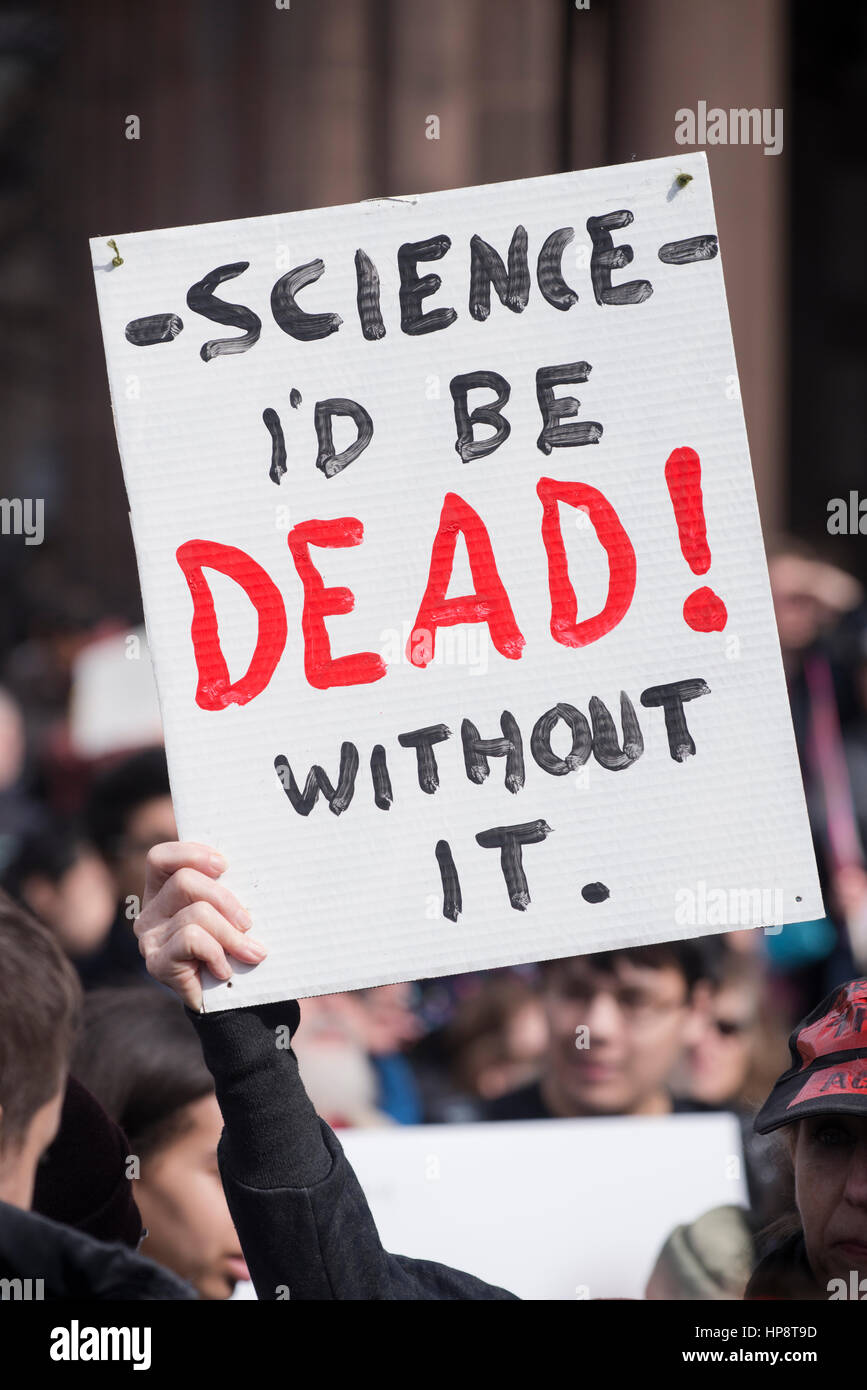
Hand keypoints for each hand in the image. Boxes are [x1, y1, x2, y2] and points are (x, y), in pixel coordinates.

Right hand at [134, 842, 267, 1009]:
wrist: (231, 1001)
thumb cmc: (234, 947)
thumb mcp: (230, 911)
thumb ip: (226, 889)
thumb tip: (249, 872)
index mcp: (163, 891)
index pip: (160, 858)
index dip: (190, 854)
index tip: (224, 865)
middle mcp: (150, 912)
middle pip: (183, 882)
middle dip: (225, 899)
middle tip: (248, 922)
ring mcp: (150, 939)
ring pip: (195, 914)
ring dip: (231, 935)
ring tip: (249, 952)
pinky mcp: (156, 963)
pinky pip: (192, 941)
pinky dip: (217, 953)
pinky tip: (225, 969)